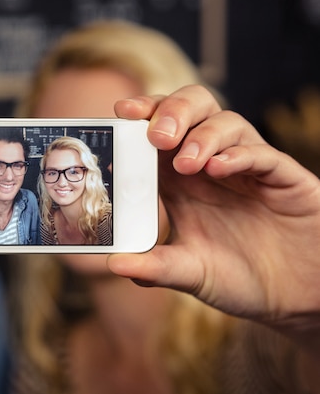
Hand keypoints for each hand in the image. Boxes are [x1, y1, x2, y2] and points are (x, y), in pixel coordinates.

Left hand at [107, 85, 319, 350]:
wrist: (292, 297)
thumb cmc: (238, 278)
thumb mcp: (190, 274)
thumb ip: (155, 267)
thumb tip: (114, 263)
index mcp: (181, 180)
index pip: (157, 132)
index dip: (141, 116)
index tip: (121, 112)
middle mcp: (211, 165)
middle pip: (192, 110)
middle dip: (172, 111)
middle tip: (156, 136)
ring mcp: (248, 168)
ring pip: (226, 122)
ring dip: (202, 136)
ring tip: (187, 164)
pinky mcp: (283, 179)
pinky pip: (263, 154)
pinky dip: (240, 155)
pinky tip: (219, 167)